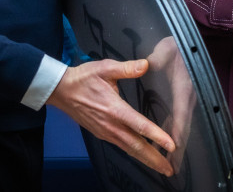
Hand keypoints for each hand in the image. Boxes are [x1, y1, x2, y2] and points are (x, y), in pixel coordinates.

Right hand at [47, 59, 174, 176]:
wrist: (61, 91)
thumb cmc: (83, 79)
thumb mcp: (105, 68)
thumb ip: (126, 68)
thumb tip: (146, 64)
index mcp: (114, 109)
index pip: (139, 125)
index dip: (156, 136)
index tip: (171, 145)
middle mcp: (111, 125)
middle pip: (136, 146)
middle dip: (155, 159)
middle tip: (170, 169)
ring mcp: (105, 132)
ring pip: (129, 149)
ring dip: (146, 159)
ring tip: (161, 167)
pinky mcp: (102, 134)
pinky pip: (122, 146)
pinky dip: (135, 153)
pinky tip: (143, 155)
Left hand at [146, 37, 194, 175]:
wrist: (187, 42)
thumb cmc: (175, 46)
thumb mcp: (165, 49)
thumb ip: (156, 58)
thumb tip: (148, 63)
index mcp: (184, 87)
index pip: (181, 113)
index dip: (176, 131)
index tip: (172, 147)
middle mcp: (188, 97)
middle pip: (183, 127)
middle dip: (179, 148)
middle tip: (173, 166)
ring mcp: (187, 100)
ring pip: (181, 126)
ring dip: (177, 144)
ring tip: (172, 163)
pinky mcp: (183, 101)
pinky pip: (178, 121)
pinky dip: (174, 134)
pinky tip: (168, 145)